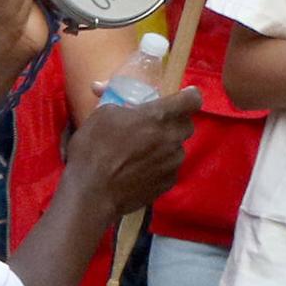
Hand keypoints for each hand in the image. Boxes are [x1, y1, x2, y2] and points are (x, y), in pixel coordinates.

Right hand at [63, 87, 200, 218]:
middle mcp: (172, 139)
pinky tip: (139, 169)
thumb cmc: (94, 149)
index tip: (181, 97)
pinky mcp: (168, 183)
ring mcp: (173, 164)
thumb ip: (118, 103)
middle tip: (151, 125)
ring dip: (165, 145)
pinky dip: (159, 165)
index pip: (193, 100)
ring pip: (178, 147)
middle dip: (174, 121)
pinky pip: (170, 168)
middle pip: (187, 124)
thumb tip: (111, 93)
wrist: (92, 193)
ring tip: (141, 151)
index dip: (189, 96)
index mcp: (158, 117)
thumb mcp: (101, 115)